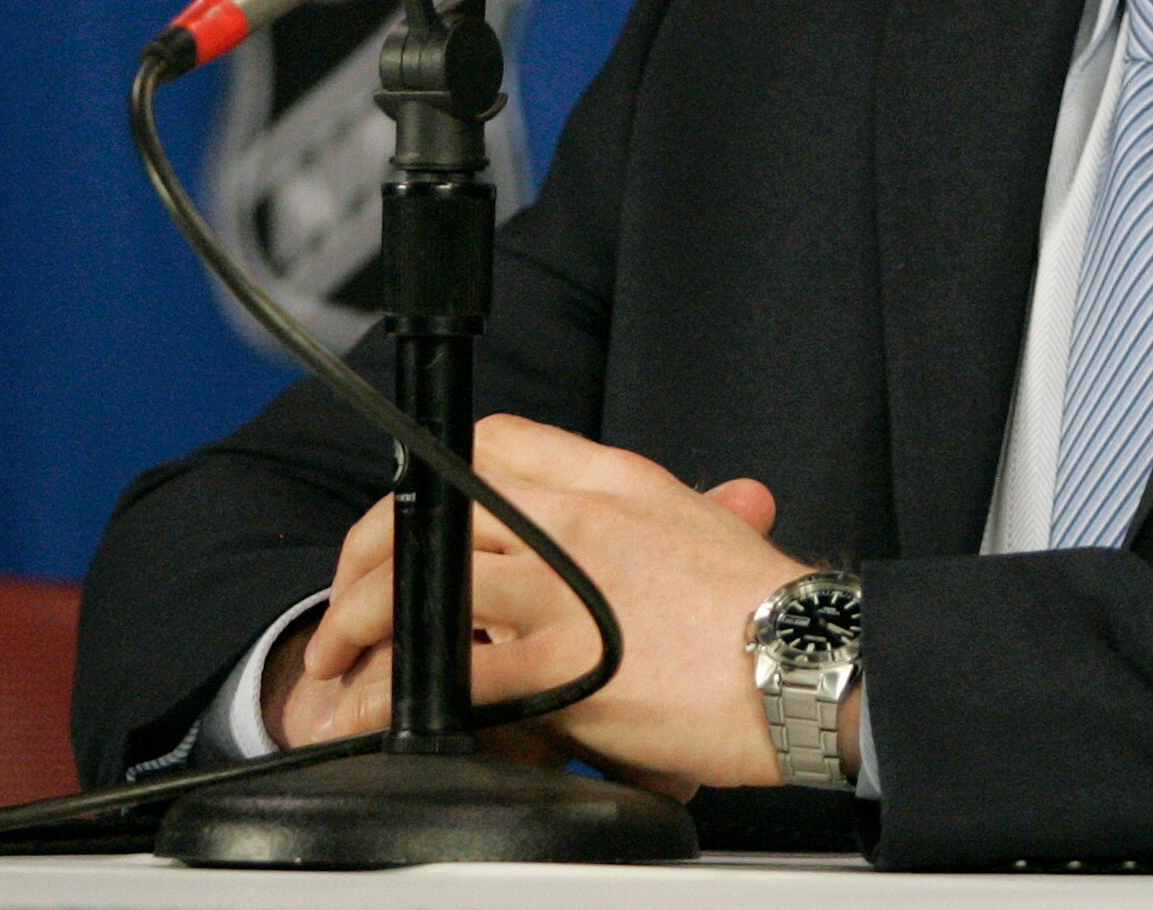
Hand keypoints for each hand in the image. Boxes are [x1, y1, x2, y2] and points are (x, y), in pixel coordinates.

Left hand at [286, 415, 802, 794]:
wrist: (810, 663)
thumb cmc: (771, 611)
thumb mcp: (711, 529)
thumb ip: (658, 520)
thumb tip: (647, 534)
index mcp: (615, 481)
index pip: (496, 441)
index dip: (433, 479)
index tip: (412, 521)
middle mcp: (580, 520)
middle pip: (437, 505)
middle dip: (370, 551)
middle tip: (353, 599)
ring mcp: (567, 588)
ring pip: (426, 579)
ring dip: (364, 620)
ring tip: (343, 659)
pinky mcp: (564, 664)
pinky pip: (453, 670)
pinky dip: (403, 691)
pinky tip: (386, 711)